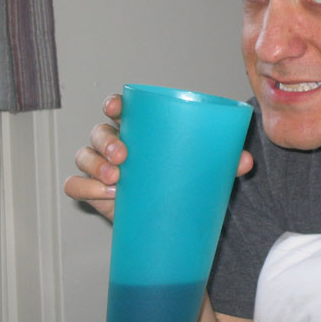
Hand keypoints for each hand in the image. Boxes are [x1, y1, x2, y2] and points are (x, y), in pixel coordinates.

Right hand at [64, 94, 253, 221]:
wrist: (168, 218)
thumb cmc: (181, 181)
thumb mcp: (202, 169)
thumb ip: (222, 161)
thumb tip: (245, 160)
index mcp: (140, 130)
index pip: (119, 108)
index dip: (113, 104)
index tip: (116, 108)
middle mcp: (116, 143)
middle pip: (98, 131)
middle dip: (105, 140)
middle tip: (122, 156)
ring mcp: (101, 168)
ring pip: (83, 155)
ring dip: (94, 165)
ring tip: (116, 181)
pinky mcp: (93, 191)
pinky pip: (75, 184)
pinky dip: (83, 187)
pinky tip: (104, 196)